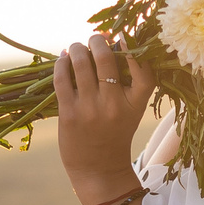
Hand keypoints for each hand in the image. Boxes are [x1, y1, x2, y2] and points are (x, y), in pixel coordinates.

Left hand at [53, 32, 155, 204]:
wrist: (99, 169)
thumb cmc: (116, 134)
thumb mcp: (134, 110)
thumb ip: (132, 83)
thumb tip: (117, 42)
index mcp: (135, 103)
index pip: (142, 68)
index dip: (132, 47)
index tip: (122, 35)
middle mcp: (114, 104)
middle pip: (106, 58)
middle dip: (98, 40)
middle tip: (95, 38)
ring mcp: (90, 109)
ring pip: (82, 63)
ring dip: (78, 48)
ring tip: (78, 47)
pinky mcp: (69, 114)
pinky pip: (62, 78)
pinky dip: (62, 63)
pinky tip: (64, 58)